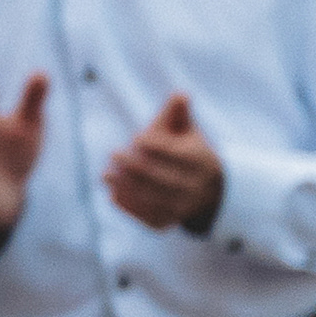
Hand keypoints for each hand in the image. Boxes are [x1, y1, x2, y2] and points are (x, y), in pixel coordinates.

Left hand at [103, 94, 224, 233]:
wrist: (209, 191)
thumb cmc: (188, 152)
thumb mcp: (187, 131)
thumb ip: (178, 114)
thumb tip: (180, 94)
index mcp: (201, 161)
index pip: (178, 155)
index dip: (157, 147)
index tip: (137, 139)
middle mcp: (196, 187)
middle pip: (164, 178)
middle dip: (137, 167)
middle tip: (115, 154)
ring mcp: (184, 207)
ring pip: (154, 199)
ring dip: (128, 187)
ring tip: (107, 175)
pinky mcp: (171, 222)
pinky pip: (149, 217)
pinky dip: (130, 207)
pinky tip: (113, 194)